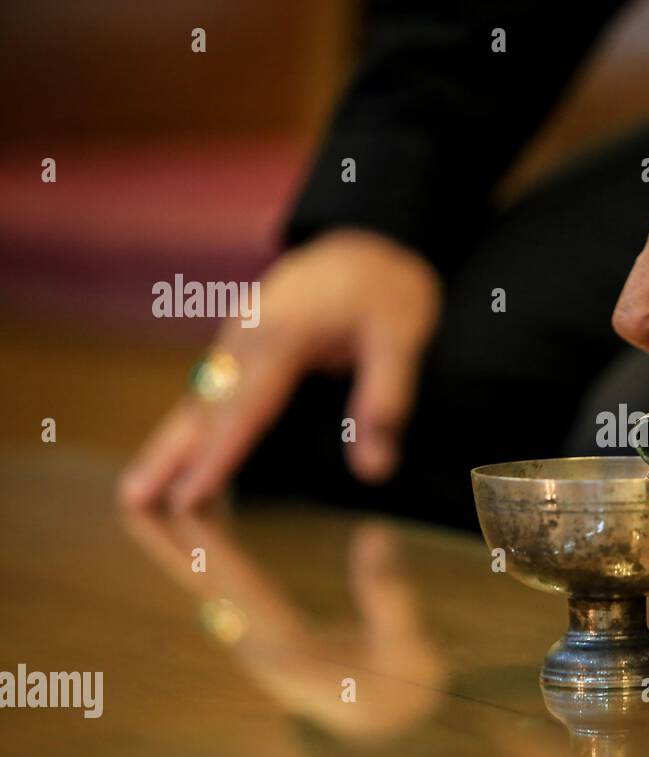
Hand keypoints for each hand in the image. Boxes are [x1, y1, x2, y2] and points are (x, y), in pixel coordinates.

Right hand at [118, 228, 440, 510]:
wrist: (367, 247)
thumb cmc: (388, 291)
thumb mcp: (402, 338)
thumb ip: (385, 399)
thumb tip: (373, 469)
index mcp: (283, 332)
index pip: (247, 407)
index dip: (219, 456)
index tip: (189, 497)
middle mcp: (247, 334)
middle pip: (207, 407)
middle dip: (173, 458)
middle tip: (135, 504)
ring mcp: (237, 337)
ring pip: (199, 400)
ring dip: (168, 446)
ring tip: (134, 493)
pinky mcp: (239, 344)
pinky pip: (209, 392)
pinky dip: (188, 426)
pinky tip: (168, 459)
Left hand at [120, 508, 445, 740]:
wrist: (392, 733)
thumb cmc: (404, 692)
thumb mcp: (409, 647)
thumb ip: (389, 594)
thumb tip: (374, 532)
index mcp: (290, 651)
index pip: (242, 589)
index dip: (214, 545)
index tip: (186, 501)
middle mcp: (260, 645)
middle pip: (203, 583)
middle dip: (169, 537)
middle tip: (133, 488)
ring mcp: (256, 639)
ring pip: (206, 582)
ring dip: (179, 538)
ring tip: (161, 485)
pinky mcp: (262, 632)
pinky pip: (224, 581)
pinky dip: (210, 544)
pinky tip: (211, 512)